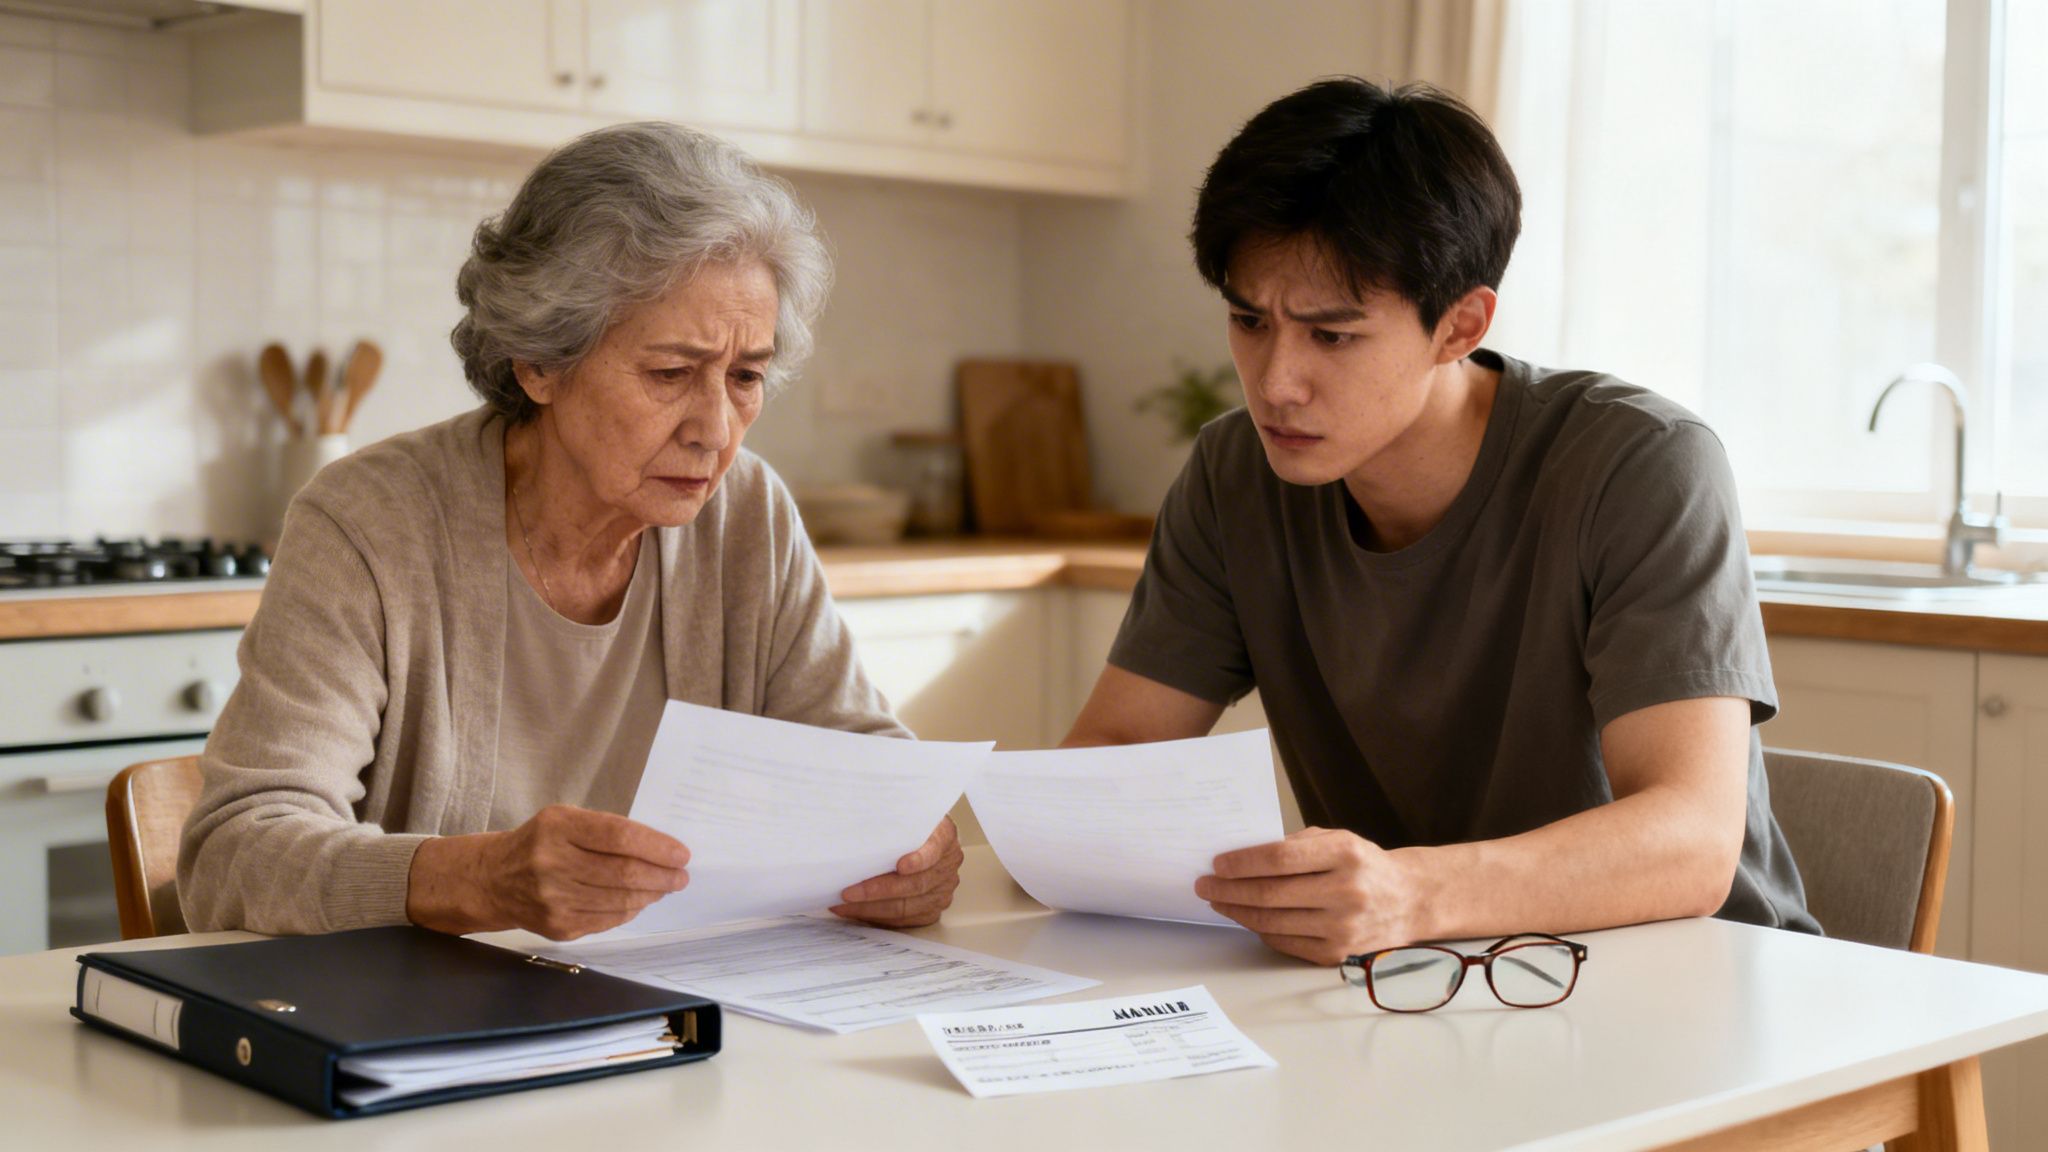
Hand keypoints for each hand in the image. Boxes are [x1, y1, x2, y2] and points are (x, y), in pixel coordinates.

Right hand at [409, 805, 689, 940]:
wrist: (493, 879)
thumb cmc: (540, 842)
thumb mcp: (565, 819)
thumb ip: (606, 830)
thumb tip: (660, 852)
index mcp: (557, 827)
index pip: (619, 837)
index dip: (656, 847)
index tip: (681, 854)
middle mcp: (552, 863)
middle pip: (624, 873)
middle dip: (662, 875)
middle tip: (681, 876)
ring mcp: (553, 899)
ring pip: (620, 900)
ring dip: (651, 895)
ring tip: (665, 887)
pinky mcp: (557, 926)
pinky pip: (607, 920)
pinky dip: (630, 911)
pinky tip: (639, 901)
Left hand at [831, 816, 962, 927]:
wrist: (921, 835)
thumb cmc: (907, 824)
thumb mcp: (903, 812)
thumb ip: (890, 819)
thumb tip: (853, 827)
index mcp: (944, 836)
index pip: (935, 849)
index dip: (919, 860)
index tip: (900, 866)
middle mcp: (948, 864)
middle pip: (916, 884)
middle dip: (878, 890)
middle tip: (849, 892)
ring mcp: (943, 888)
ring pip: (907, 906)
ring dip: (871, 908)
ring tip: (844, 905)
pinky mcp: (934, 907)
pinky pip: (905, 919)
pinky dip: (878, 917)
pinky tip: (857, 911)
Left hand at [1194, 826, 1421, 965]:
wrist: (1408, 901)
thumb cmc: (1363, 865)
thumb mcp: (1337, 840)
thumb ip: (1293, 845)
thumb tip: (1241, 857)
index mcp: (1346, 855)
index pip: (1280, 858)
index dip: (1242, 862)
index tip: (1217, 863)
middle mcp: (1346, 892)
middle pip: (1271, 893)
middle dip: (1229, 889)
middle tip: (1205, 884)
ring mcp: (1342, 927)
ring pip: (1272, 921)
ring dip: (1237, 911)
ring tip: (1218, 900)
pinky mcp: (1336, 953)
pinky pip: (1284, 942)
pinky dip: (1259, 929)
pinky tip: (1245, 916)